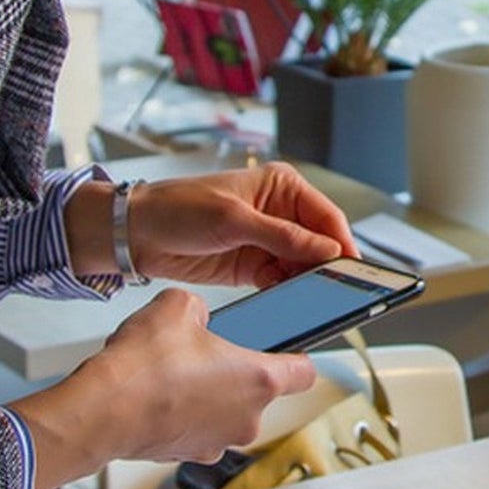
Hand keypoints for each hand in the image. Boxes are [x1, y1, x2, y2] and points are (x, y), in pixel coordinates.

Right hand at [10, 288, 315, 488]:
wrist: (98, 413)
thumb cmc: (143, 368)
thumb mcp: (177, 307)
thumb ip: (199, 308)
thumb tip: (196, 314)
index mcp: (260, 381)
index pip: (305, 372)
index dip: (296, 356)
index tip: (286, 349)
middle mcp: (247, 418)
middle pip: (262, 393)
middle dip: (240, 373)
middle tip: (214, 355)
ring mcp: (217, 442)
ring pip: (228, 413)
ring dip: (211, 396)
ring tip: (180, 374)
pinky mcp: (186, 456)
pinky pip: (197, 430)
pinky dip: (185, 416)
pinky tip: (161, 396)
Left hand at [127, 162, 356, 286]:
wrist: (135, 234)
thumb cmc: (177, 208)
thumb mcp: (234, 220)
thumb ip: (284, 237)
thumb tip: (326, 250)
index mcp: (282, 187)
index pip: (326, 216)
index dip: (341, 242)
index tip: (354, 268)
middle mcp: (280, 212)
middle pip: (319, 243)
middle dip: (326, 265)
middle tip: (339, 289)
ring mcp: (268, 240)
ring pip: (303, 265)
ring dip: (308, 282)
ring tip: (315, 298)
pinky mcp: (254, 265)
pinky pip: (282, 281)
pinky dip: (288, 292)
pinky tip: (291, 301)